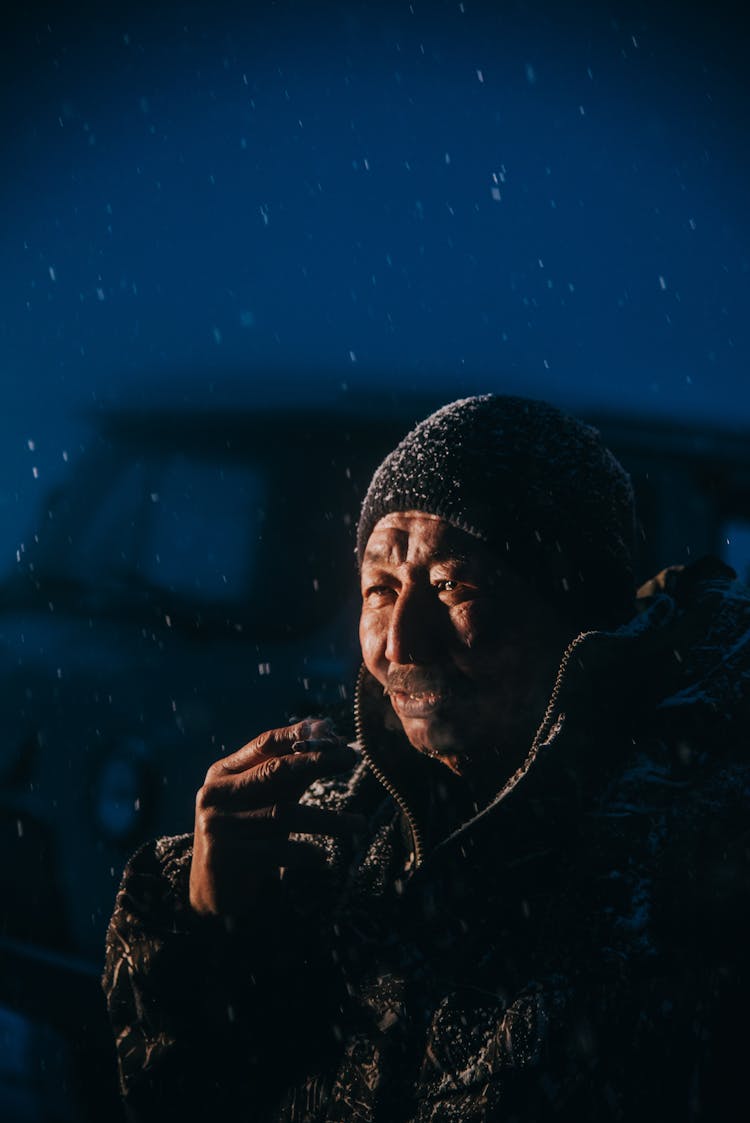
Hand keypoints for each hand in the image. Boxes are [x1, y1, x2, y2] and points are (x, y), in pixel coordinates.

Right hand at [189, 718, 359, 917]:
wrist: (213, 889)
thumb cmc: (249, 833)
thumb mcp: (267, 797)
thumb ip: (293, 768)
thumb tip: (329, 732)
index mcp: (224, 772)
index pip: (266, 744)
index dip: (301, 737)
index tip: (336, 736)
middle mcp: (217, 793)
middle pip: (274, 771)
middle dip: (317, 762)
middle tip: (350, 758)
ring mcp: (218, 824)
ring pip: (283, 814)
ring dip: (327, 819)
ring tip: (360, 824)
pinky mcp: (225, 857)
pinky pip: (275, 851)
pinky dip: (304, 853)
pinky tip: (323, 857)